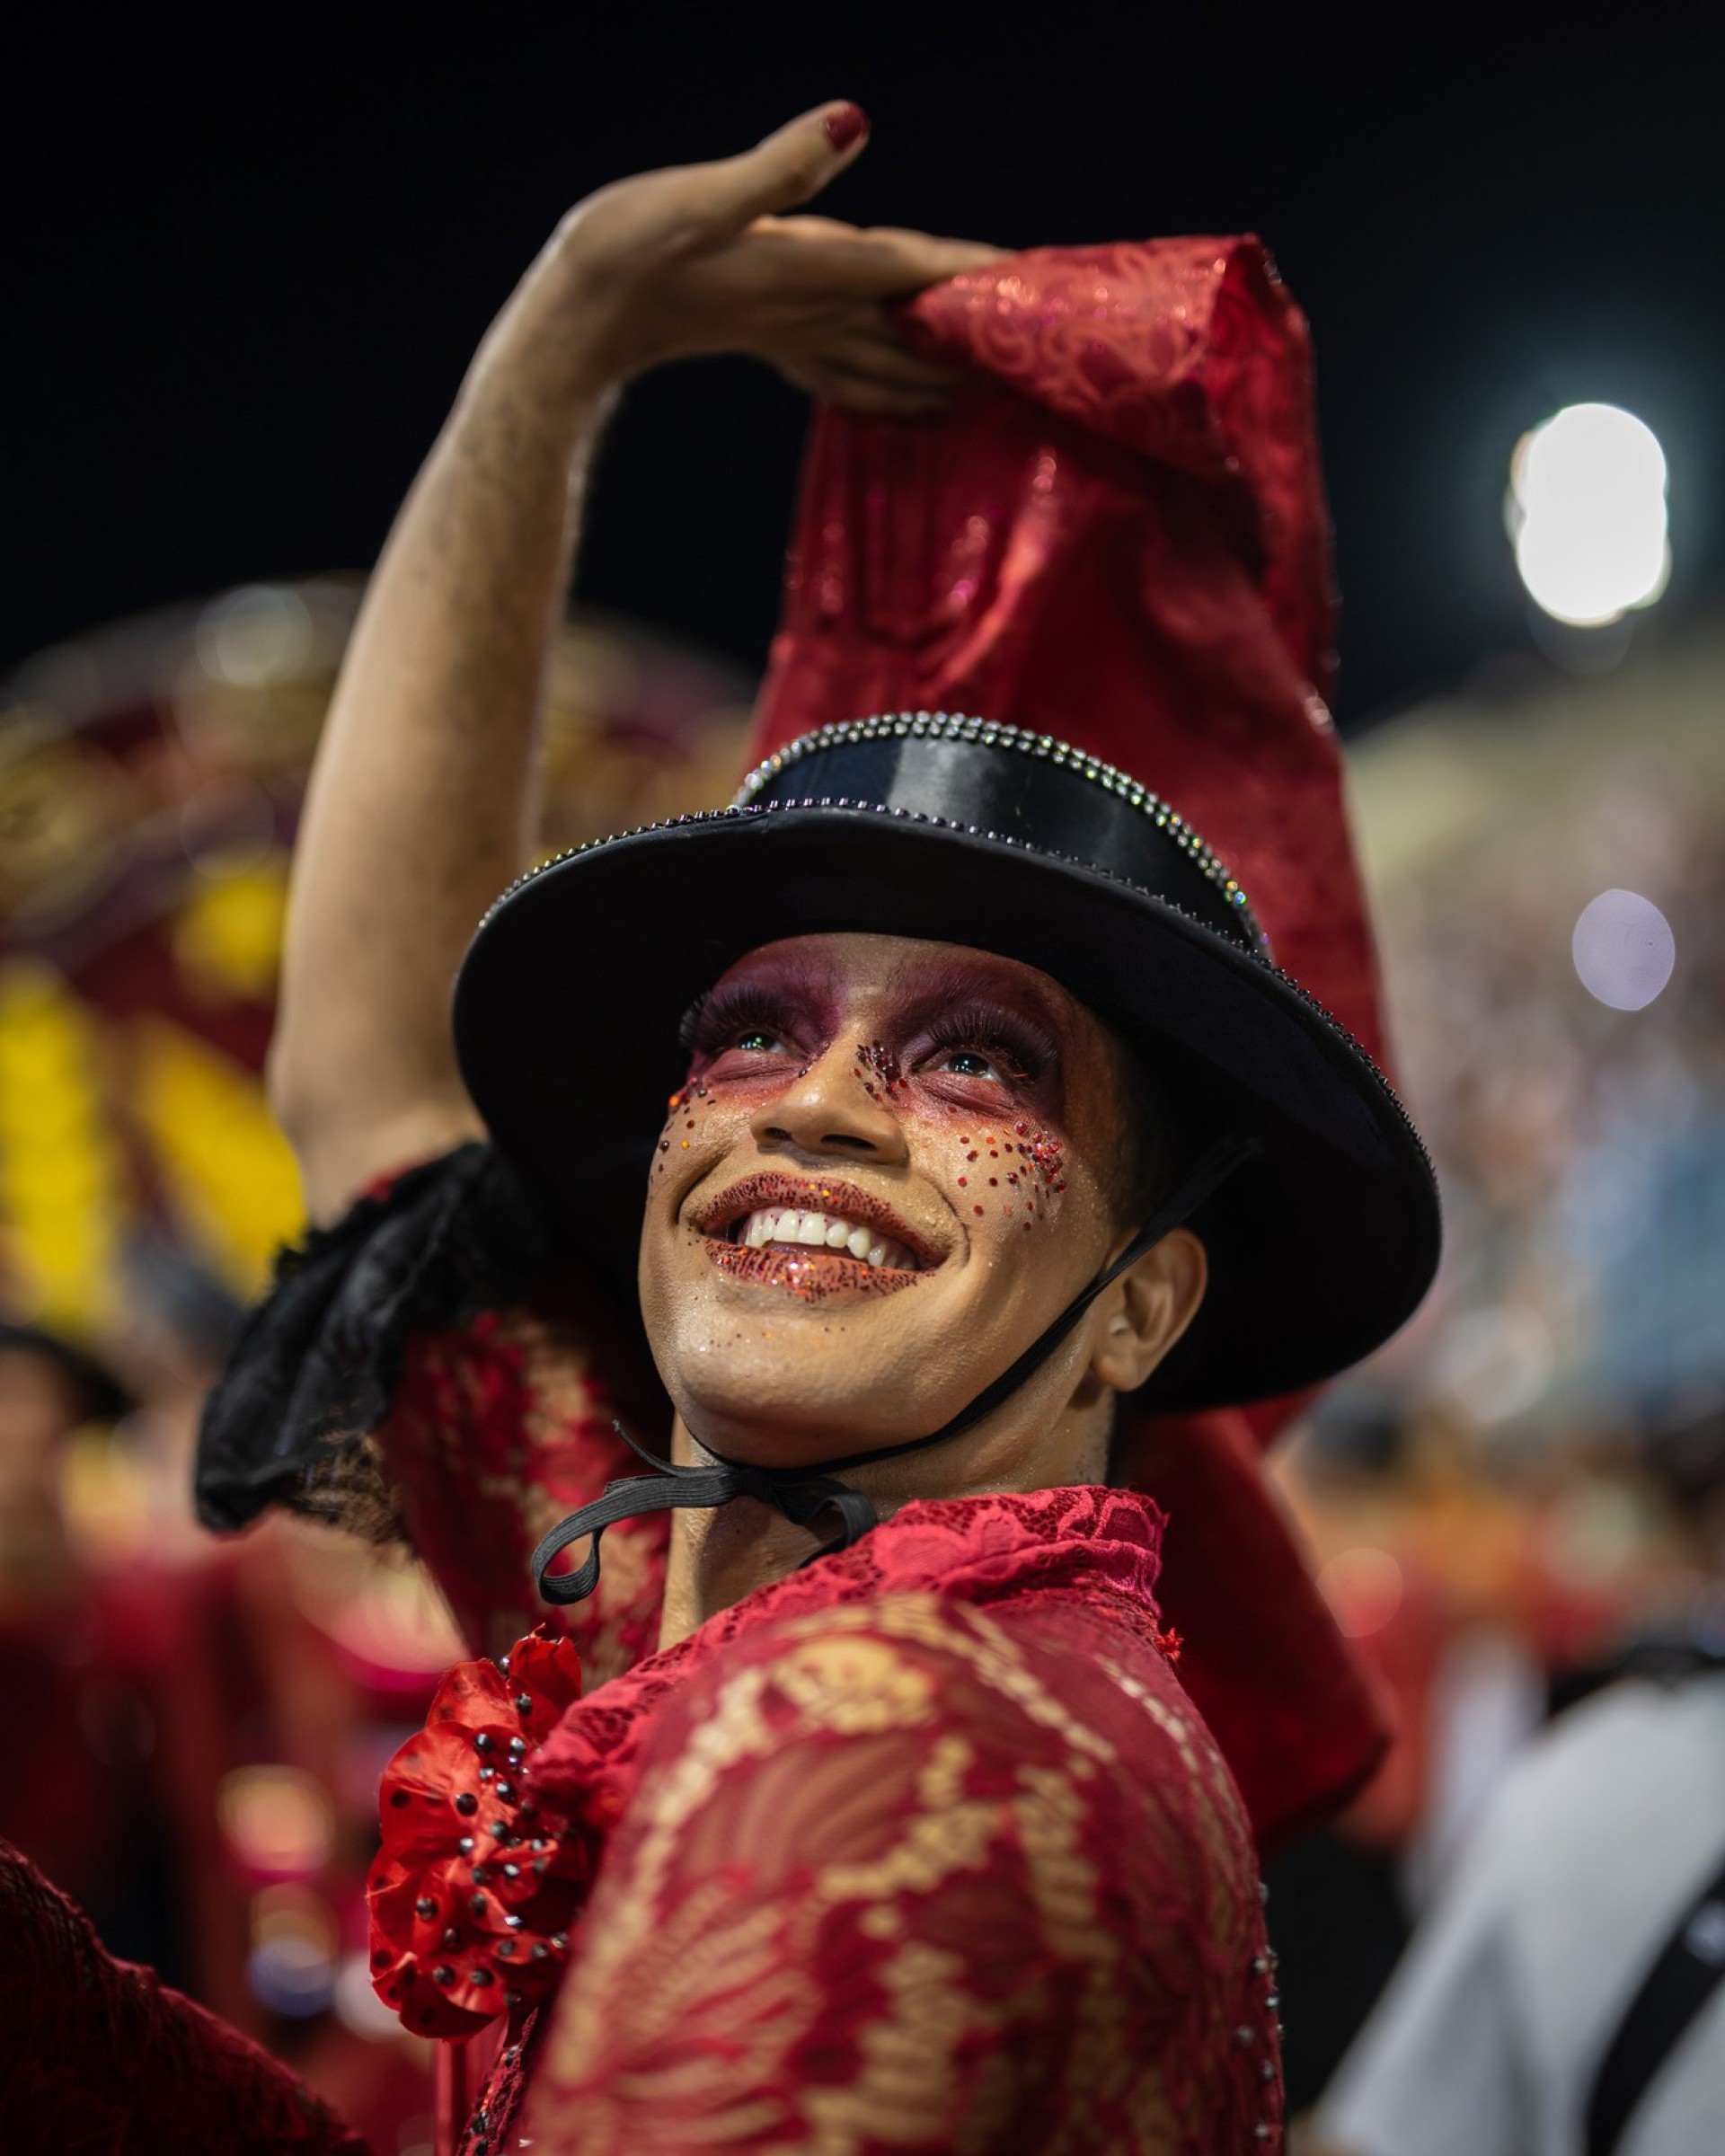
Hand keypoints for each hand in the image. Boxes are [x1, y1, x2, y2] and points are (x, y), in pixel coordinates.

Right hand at [514, 104, 1004, 416]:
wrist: (568, 328)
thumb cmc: (619, 255)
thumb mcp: (696, 197)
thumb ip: (777, 169)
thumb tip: (851, 122)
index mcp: (805, 269)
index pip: (913, 269)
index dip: (977, 272)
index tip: (1039, 281)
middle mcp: (808, 310)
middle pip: (916, 327)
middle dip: (979, 335)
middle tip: (1044, 346)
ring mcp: (787, 334)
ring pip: (888, 359)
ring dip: (942, 372)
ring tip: (996, 387)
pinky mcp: (764, 340)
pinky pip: (844, 372)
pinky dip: (886, 387)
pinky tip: (904, 400)